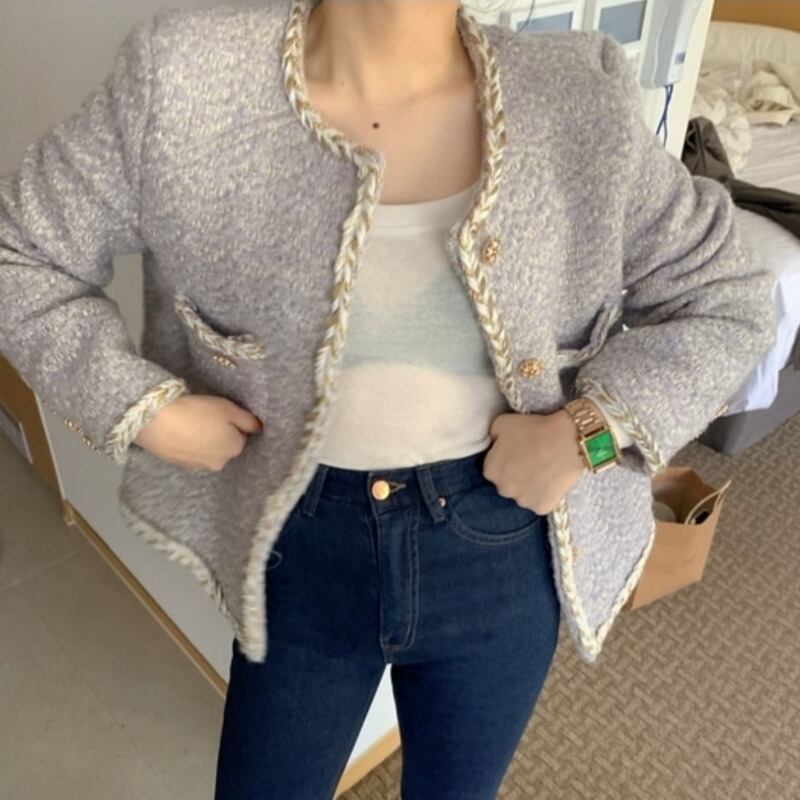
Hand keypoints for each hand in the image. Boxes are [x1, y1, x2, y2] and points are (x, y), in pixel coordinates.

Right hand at [133, 394, 263, 471]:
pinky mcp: (179, 465)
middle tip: (204, 418)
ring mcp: (198, 467)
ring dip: (204, 442)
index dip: (232, 424)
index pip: (241, 437)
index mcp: (234, 449)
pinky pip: (191, 454)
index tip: (220, 414)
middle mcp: (219, 463)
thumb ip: (248, 420)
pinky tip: (180, 433)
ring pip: (208, 452)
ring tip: (190, 425)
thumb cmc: (198, 411)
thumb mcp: (228, 408)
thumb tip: (260, 428)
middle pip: (225, 446)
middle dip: (219, 435)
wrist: (156, 421)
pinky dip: (189, 446)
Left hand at [485, 408, 586, 515]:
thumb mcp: (502, 423)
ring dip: (529, 486)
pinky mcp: (541, 507)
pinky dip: (545, 495)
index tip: (518, 452)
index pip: (493, 468)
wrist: (566, 440)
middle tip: (531, 461)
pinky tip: (552, 481)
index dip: (505, 459)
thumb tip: (495, 445)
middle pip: (507, 484)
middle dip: (515, 475)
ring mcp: (522, 501)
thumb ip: (492, 437)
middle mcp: (503, 489)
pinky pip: (540, 503)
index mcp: (490, 471)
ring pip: (523, 495)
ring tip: (543, 470)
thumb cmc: (533, 429)